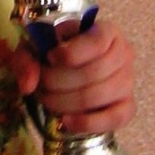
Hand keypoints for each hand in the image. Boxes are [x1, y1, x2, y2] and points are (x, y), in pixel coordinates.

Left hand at [10, 20, 135, 135]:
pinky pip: (114, 118)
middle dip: (58, 82)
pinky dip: (87, 122)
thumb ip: (26, 60)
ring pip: (98, 96)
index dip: (70, 54)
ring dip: (65, 102)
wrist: (70, 69)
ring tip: (47, 100)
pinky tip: (66, 121)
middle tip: (40, 85)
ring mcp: (128, 81)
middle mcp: (123, 54)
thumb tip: (28, 84)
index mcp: (106, 31)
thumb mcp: (35, 48)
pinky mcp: (127, 106)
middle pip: (93, 73)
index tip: (49, 58)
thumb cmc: (55, 53)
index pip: (96, 42)